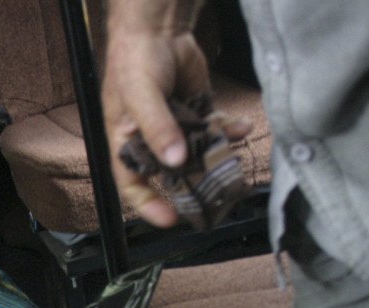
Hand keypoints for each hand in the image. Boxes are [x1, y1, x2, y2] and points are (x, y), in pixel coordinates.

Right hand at [102, 0, 249, 226]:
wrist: (158, 28)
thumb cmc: (135, 61)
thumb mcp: (141, 97)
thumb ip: (158, 129)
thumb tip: (176, 160)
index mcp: (126, 143)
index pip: (133, 184)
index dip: (149, 205)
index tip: (171, 219)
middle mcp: (151, 141)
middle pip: (170, 175)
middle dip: (192, 184)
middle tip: (214, 194)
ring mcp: (175, 129)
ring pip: (197, 155)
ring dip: (216, 157)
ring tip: (233, 157)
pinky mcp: (195, 114)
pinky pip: (213, 131)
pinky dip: (229, 131)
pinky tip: (241, 128)